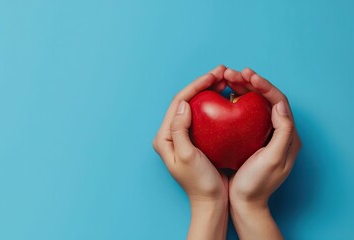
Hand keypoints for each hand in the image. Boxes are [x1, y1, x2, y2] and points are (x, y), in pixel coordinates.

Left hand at [153, 65, 228, 239]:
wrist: (211, 201)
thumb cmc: (199, 182)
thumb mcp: (187, 157)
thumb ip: (179, 130)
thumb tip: (182, 104)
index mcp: (164, 137)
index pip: (178, 103)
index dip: (195, 87)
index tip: (212, 76)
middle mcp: (172, 133)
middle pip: (186, 101)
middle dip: (203, 84)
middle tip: (221, 71)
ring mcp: (185, 135)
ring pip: (196, 106)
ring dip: (209, 91)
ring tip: (225, 79)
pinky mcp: (197, 138)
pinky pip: (206, 116)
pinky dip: (216, 104)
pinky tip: (227, 97)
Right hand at [224, 67, 301, 238]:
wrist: (244, 202)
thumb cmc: (256, 184)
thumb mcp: (272, 160)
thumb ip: (282, 132)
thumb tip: (280, 105)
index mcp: (287, 135)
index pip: (279, 101)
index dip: (264, 86)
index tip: (248, 76)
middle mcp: (277, 131)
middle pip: (265, 99)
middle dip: (250, 83)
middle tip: (232, 73)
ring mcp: (262, 133)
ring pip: (253, 104)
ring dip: (241, 89)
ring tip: (226, 78)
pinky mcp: (248, 137)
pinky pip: (243, 114)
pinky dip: (234, 102)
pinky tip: (223, 96)